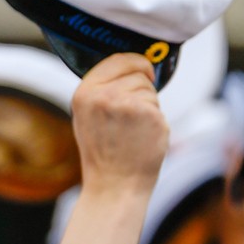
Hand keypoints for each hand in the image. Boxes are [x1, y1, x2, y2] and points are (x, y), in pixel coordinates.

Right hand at [71, 53, 168, 193]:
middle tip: (132, 116)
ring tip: (133, 130)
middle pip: (137, 73)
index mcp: (85, 92)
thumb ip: (104, 89)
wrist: (115, 184)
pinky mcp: (148, 114)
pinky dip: (156, 119)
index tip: (145, 70)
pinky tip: (143, 136)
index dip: (136, 62)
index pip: (117, 59)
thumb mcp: (90, 115)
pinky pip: (158, 106)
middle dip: (143, 89)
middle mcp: (103, 95)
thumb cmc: (105, 151)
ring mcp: (126, 104)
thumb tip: (133, 64)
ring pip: (149, 89)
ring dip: (149, 106)